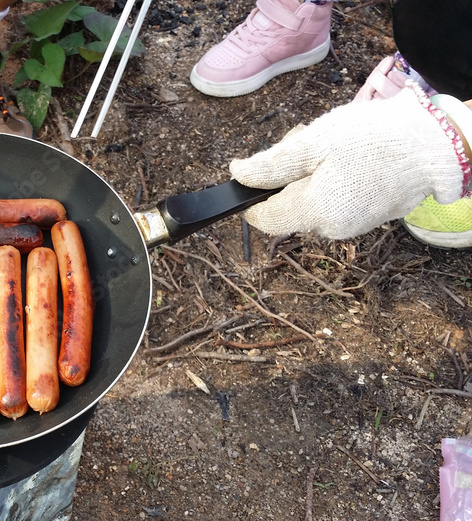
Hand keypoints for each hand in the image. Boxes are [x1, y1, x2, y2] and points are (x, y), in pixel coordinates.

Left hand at [231, 85, 466, 238]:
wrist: (436, 144)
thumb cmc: (376, 138)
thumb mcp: (314, 142)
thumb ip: (271, 164)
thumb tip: (239, 175)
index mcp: (315, 213)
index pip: (265, 219)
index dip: (252, 195)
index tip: (256, 170)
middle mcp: (332, 227)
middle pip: (289, 205)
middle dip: (288, 174)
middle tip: (305, 139)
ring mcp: (353, 224)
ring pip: (313, 200)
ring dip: (311, 172)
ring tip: (332, 144)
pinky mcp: (369, 215)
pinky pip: (336, 199)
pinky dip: (333, 178)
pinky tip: (349, 156)